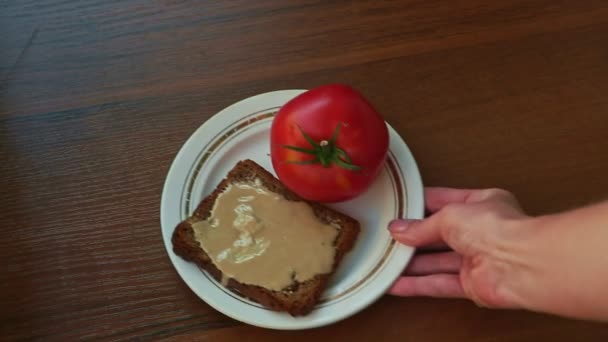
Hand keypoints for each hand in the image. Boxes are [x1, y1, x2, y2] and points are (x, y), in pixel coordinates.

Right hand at [388, 187, 528, 308]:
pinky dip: (417, 285)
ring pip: (436, 262)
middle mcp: (480, 232)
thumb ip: (421, 225)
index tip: (399, 209)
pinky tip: (398, 284)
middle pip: (438, 235)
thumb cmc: (498, 229)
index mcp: (481, 204)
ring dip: (411, 263)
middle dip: (413, 237)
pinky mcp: (472, 284)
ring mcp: (477, 259)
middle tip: (389, 237)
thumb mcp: (449, 215)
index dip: (420, 206)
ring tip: (387, 261)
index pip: (443, 202)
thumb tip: (400, 229)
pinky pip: (439, 284)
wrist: (519, 264)